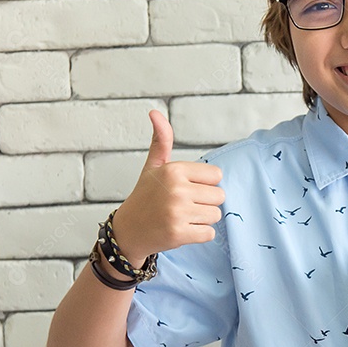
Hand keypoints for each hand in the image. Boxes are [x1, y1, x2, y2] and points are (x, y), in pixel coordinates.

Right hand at [111, 110, 225, 263]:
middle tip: (183, 205)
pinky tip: (182, 230)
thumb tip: (155, 112)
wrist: (127, 231)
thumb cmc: (145, 196)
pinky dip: (199, 234)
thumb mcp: (153, 166)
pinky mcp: (179, 234)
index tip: (186, 188)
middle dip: (205, 202)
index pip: (217, 175)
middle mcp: (176, 190)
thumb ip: (162, 141)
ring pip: (215, 215)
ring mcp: (178, 213)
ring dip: (202, 219)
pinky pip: (210, 233)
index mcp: (174, 170)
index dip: (204, 183)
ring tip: (182, 217)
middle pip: (220, 196)